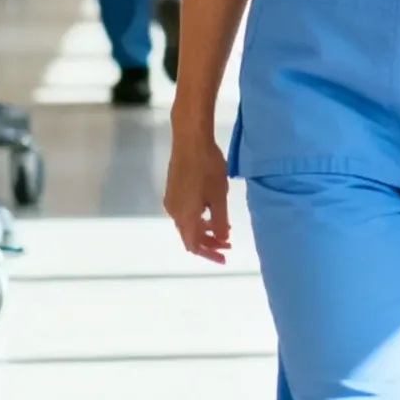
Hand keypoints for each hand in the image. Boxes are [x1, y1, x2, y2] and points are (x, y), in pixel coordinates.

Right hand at [163, 128, 232, 263]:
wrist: (190, 141)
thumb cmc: (208, 168)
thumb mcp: (219, 196)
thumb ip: (219, 221)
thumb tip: (221, 239)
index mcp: (185, 216)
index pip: (194, 245)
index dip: (209, 254)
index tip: (224, 258)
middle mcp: (174, 212)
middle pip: (189, 236)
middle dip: (209, 243)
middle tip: (228, 246)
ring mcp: (171, 200)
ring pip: (187, 224)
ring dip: (205, 230)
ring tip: (224, 229)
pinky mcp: (173, 190)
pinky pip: (185, 212)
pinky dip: (199, 218)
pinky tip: (211, 212)